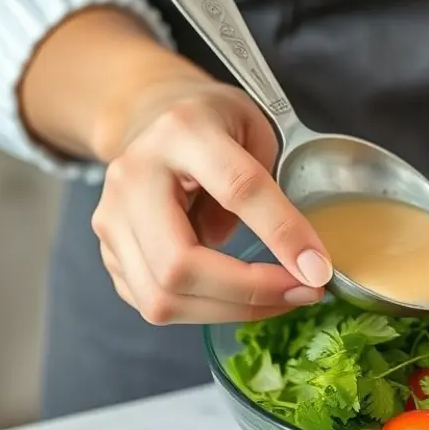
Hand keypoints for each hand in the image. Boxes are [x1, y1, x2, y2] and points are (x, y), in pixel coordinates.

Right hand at [91, 80, 331, 324]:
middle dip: (250, 292)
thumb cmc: (212, 123)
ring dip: (232, 311)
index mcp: (182, 131)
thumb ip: (272, 186)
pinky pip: (156, 305)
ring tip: (281, 298)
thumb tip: (291, 260)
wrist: (147, 117)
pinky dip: (208, 312)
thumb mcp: (255, 128)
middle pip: (180, 264)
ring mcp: (112, 219)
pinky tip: (243, 298)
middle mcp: (134, 177)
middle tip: (305, 293)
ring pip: (163, 298)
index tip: (319, 269)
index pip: (237, 189)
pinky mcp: (109, 254)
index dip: (282, 234)